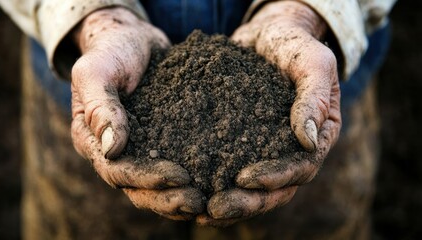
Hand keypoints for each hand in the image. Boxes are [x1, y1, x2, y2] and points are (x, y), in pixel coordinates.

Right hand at [70, 7, 203, 219]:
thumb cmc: (112, 52)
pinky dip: (188, 179)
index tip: (181, 176)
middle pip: (136, 187)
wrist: (134, 40)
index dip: (147, 178)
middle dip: (166, 198)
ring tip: (205, 203)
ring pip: (154, 186)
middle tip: (197, 203)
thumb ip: (100, 108)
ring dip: (177, 198)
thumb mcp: (97, 72)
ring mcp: (137, 149)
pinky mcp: (159, 141)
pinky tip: (210, 185)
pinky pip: (171, 165)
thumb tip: (112, 149)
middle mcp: (113, 151)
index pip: (116, 170)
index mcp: (91, 139)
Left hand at [198, 1, 340, 225]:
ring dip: (230, 203)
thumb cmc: (294, 45)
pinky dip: (216, 184)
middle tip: (215, 209)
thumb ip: (314, 97)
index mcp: (318, 136)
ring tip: (200, 211)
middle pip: (277, 189)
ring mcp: (269, 149)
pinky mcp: (245, 143)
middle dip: (247, 202)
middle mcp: (294, 150)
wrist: (268, 36)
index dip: (275, 178)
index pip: (301, 168)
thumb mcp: (312, 63)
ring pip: (254, 188)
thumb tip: (307, 140)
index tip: (244, 179)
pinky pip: (233, 169)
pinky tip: (193, 191)